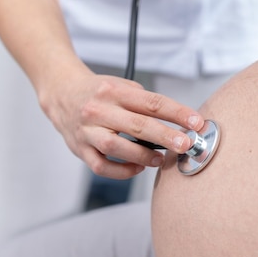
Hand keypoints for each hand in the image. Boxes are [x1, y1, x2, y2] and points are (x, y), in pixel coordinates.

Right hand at [40, 65, 203, 179]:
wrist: (61, 92)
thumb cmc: (99, 92)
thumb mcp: (122, 86)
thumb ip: (145, 102)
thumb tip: (178, 122)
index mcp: (114, 91)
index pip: (152, 102)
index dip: (177, 113)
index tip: (196, 122)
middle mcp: (99, 109)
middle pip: (137, 125)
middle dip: (165, 136)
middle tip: (186, 144)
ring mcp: (87, 130)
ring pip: (117, 147)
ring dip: (143, 155)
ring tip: (161, 160)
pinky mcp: (79, 149)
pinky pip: (101, 166)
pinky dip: (122, 170)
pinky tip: (137, 167)